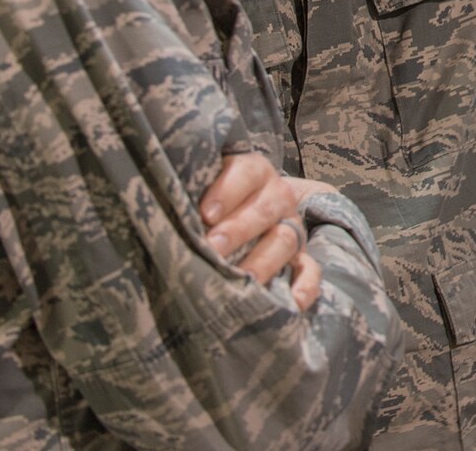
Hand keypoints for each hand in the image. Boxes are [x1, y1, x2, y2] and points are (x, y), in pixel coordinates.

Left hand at [200, 152, 336, 307]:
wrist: (245, 206)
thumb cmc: (210, 199)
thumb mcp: (204, 184)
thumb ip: (190, 193)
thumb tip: (164, 209)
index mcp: (254, 172)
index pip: (246, 173)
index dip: (227, 191)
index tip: (205, 214)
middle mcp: (277, 196)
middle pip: (265, 209)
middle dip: (239, 230)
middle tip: (213, 247)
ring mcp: (291, 227)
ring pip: (285, 240)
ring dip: (263, 260)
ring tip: (241, 278)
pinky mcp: (300, 256)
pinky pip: (310, 270)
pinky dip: (305, 286)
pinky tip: (293, 302)